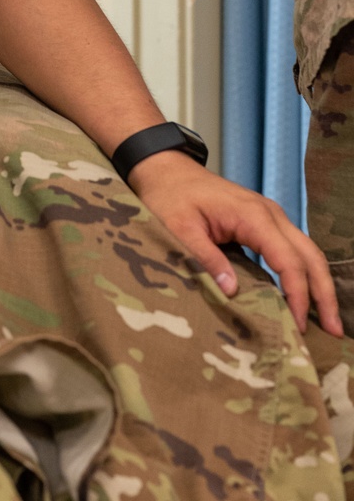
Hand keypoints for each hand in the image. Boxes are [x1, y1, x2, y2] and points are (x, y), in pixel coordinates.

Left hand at [129, 151, 342, 336]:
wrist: (166, 170)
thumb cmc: (169, 196)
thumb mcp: (180, 228)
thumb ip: (206, 258)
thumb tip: (233, 291)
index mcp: (253, 215)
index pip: (288, 260)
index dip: (297, 295)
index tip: (298, 325)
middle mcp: (270, 214)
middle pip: (310, 256)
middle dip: (324, 294)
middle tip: (333, 330)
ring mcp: (270, 216)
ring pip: (307, 252)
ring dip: (318, 285)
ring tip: (326, 321)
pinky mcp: (263, 222)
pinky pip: (293, 249)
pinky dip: (304, 273)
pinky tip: (304, 296)